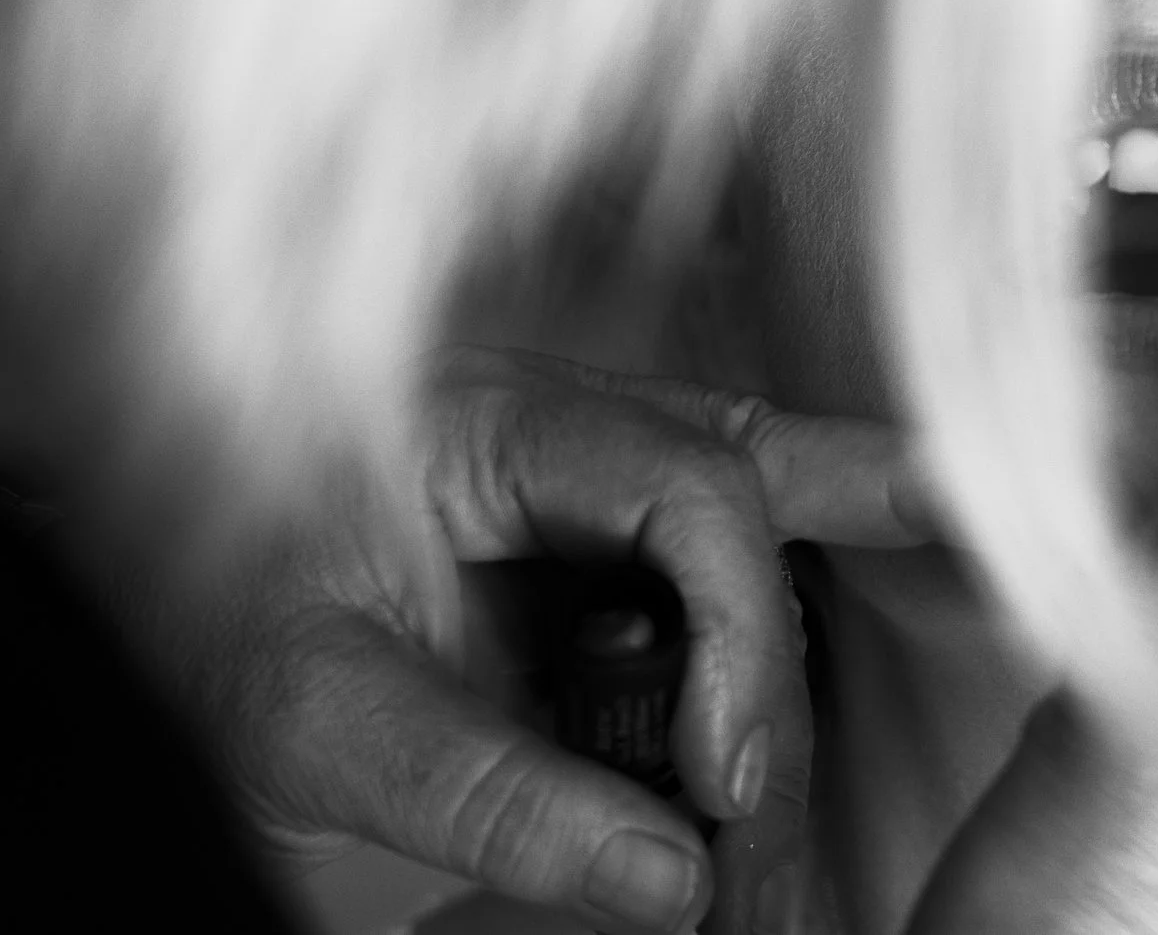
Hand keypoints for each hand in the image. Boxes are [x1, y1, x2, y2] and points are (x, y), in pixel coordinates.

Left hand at [148, 346, 923, 934]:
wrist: (151, 558)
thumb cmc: (212, 605)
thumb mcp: (311, 716)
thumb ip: (485, 790)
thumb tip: (672, 880)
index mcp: (499, 419)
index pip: (692, 487)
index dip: (742, 636)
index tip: (727, 786)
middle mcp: (576, 427)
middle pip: (769, 466)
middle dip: (841, 576)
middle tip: (866, 706)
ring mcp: (598, 481)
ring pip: (768, 521)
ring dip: (793, 657)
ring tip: (789, 801)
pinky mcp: (603, 552)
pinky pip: (722, 586)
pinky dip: (756, 677)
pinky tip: (777, 758)